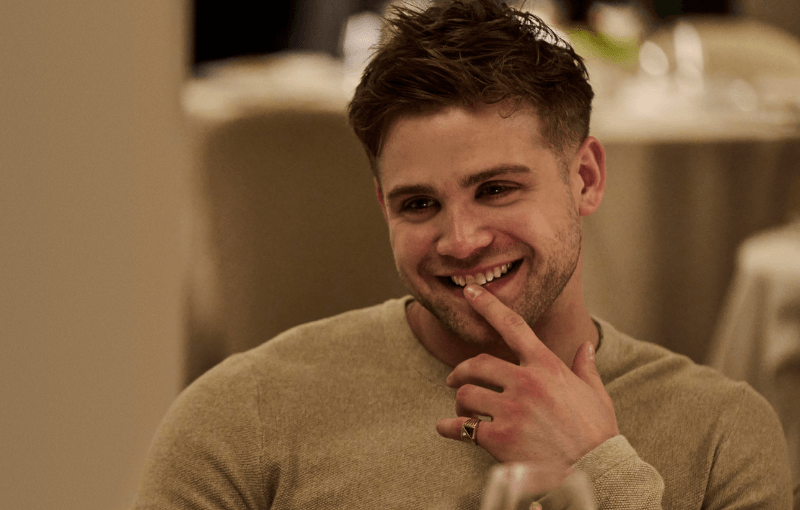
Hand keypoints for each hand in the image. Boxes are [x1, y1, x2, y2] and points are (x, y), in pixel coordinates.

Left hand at [436, 284, 618, 464]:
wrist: (596, 471)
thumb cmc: (597, 434)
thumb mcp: (596, 394)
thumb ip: (585, 368)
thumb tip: (586, 347)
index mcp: (547, 366)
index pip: (513, 326)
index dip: (488, 306)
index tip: (470, 292)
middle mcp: (526, 382)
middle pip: (478, 363)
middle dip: (461, 371)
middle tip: (454, 379)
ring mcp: (511, 409)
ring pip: (467, 393)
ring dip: (460, 401)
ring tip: (462, 411)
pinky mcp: (499, 437)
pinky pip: (463, 427)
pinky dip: (450, 427)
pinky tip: (446, 428)